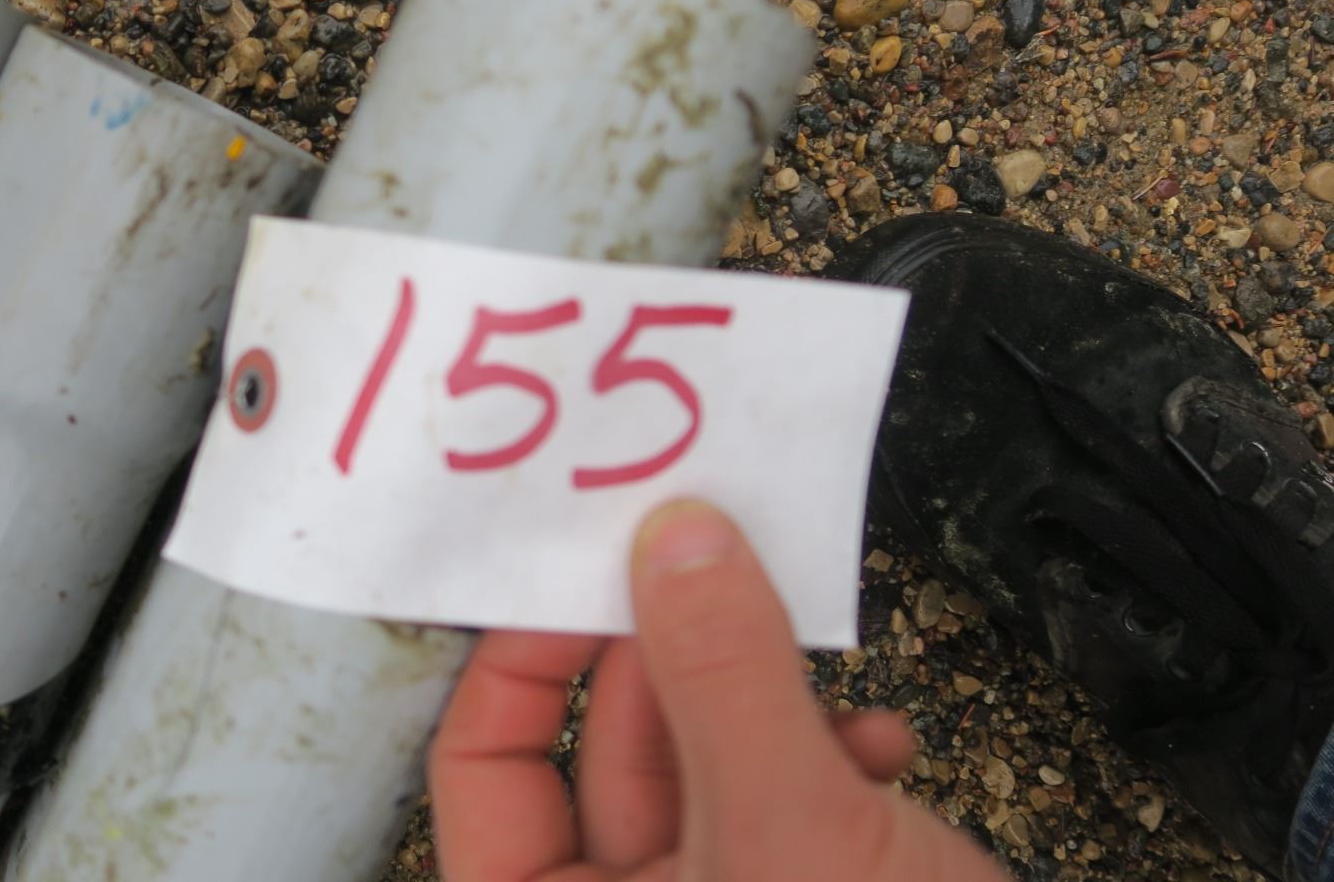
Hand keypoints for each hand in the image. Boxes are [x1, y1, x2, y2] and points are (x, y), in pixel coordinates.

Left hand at [428, 498, 1007, 881]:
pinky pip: (785, 811)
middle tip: (713, 567)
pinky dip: (831, 766)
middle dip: (673, 662)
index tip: (590, 568)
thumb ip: (725, 679)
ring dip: (768, 706)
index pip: (482, 770)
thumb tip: (673, 538)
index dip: (523, 662)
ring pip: (707, 770)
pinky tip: (887, 751)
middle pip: (604, 757)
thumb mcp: (792, 831)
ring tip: (822, 672)